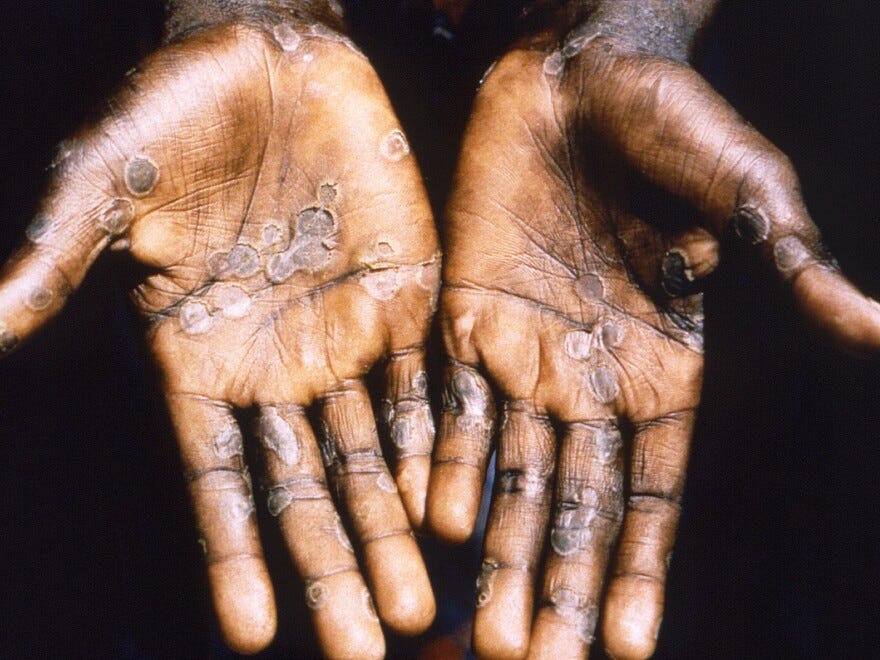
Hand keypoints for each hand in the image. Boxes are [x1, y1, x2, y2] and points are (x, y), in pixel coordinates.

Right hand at [0, 19, 437, 657]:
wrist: (270, 57)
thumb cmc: (179, 110)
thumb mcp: (108, 182)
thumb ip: (58, 257)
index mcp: (200, 356)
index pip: (218, 479)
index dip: (233, 556)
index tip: (252, 639)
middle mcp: (276, 363)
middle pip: (307, 488)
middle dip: (332, 568)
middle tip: (362, 651)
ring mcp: (345, 335)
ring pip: (375, 453)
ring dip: (393, 528)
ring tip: (415, 606)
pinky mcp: (405, 297)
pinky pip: (426, 384)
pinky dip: (439, 444)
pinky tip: (450, 506)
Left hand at [427, 16, 879, 659]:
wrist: (578, 72)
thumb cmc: (672, 121)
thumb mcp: (745, 194)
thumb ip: (790, 269)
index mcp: (665, 370)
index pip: (653, 494)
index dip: (643, 569)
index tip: (630, 649)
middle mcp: (591, 380)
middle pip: (575, 506)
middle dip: (560, 586)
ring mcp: (523, 354)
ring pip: (506, 474)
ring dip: (497, 551)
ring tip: (486, 635)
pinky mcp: (462, 318)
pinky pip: (446, 407)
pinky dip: (440, 464)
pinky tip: (434, 525)